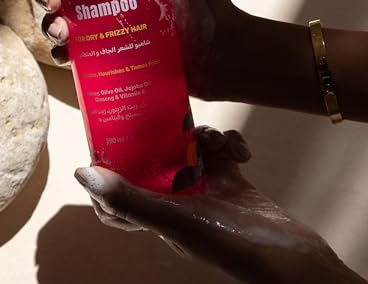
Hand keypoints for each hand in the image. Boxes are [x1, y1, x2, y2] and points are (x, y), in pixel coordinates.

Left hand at [74, 127, 360, 283]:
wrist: (293, 256)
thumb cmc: (231, 242)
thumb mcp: (177, 218)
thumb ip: (131, 198)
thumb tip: (82, 173)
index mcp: (157, 213)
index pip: (118, 195)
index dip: (110, 172)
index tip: (109, 141)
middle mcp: (178, 201)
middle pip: (158, 162)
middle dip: (165, 139)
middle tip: (171, 119)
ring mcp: (206, 190)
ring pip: (192, 150)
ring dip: (205, 138)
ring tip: (219, 140)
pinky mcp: (231, 180)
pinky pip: (222, 152)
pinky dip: (230, 144)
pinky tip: (241, 150)